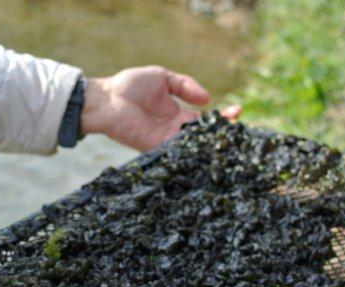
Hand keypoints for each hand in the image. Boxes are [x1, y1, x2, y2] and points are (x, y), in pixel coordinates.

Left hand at [81, 66, 241, 150]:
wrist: (107, 99)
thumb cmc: (130, 85)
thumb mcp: (163, 77)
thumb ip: (185, 85)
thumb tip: (208, 99)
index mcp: (177, 112)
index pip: (204, 117)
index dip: (221, 116)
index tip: (237, 111)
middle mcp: (174, 128)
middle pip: (203, 135)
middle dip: (222, 133)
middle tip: (237, 127)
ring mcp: (166, 139)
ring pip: (194, 145)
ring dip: (211, 142)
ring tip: (230, 137)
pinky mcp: (156, 147)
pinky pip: (178, 151)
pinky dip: (192, 150)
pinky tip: (208, 146)